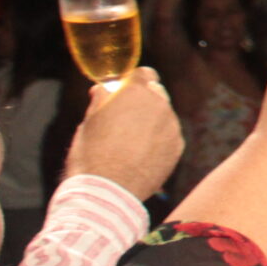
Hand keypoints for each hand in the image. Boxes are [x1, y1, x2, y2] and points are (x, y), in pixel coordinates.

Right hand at [63, 68, 183, 199]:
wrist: (107, 191)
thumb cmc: (91, 155)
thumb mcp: (88, 123)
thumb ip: (100, 100)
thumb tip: (102, 88)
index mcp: (135, 93)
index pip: (142, 74)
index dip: (133, 82)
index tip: (124, 91)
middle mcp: (159, 105)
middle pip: (156, 93)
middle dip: (143, 102)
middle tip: (125, 120)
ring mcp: (172, 126)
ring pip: (163, 116)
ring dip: (151, 122)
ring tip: (129, 144)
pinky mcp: (178, 147)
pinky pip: (169, 136)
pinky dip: (159, 141)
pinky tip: (140, 156)